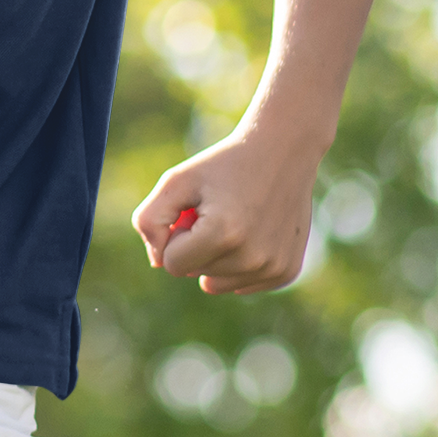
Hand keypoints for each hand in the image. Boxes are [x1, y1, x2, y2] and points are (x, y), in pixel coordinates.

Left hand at [131, 130, 315, 295]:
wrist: (283, 152)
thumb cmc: (223, 165)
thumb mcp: (176, 181)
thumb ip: (150, 220)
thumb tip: (159, 262)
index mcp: (222, 234)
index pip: (172, 264)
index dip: (176, 234)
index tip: (195, 209)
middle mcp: (252, 258)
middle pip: (196, 273)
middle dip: (197, 244)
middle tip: (219, 209)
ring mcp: (273, 268)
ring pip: (218, 283)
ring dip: (217, 256)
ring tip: (236, 221)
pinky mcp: (287, 272)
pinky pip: (242, 284)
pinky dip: (240, 263)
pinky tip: (254, 232)